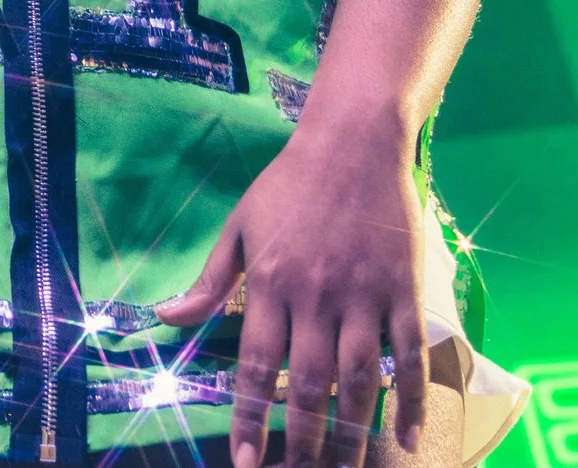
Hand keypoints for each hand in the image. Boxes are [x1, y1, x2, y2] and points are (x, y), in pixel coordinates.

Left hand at [156, 122, 433, 467]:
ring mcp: (365, 296)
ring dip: (353, 434)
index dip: (248, 417)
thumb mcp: (239, 224)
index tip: (246, 462)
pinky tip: (406, 437)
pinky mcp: (405, 292)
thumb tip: (164, 319)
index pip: (254, 364)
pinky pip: (412, 356)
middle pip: (308, 384)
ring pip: (360, 380)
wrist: (354, 143)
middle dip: (302, 441)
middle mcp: (317, 296)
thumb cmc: (290, 183)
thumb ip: (209, 279)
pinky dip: (412, 399)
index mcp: (270, 282)